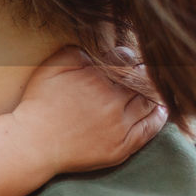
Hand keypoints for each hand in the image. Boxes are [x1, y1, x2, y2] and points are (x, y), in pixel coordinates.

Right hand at [11, 46, 165, 175]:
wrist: (33, 143)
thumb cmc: (39, 104)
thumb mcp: (51, 68)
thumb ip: (75, 52)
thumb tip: (97, 48)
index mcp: (97, 78)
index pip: (124, 61)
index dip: (127, 58)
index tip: (126, 60)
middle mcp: (112, 100)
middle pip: (139, 81)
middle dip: (143, 74)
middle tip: (145, 71)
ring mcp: (119, 125)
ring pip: (147, 103)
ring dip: (153, 93)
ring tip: (155, 87)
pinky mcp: (122, 146)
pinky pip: (149, 129)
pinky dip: (159, 117)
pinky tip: (161, 109)